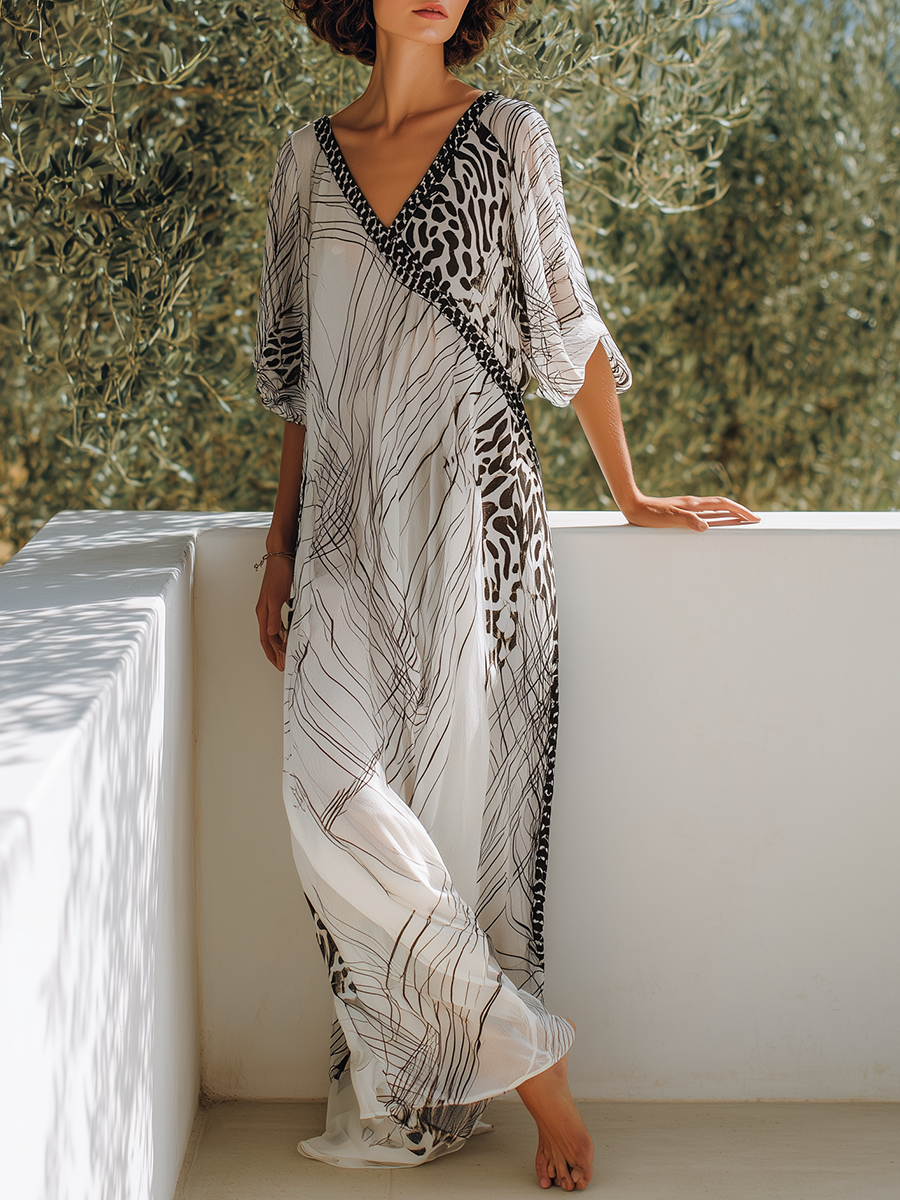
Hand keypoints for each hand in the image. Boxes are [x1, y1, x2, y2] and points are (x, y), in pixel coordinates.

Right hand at [255, 555, 293, 670]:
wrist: (281, 557)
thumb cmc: (279, 573)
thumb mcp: (277, 596)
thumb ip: (274, 616)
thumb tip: (272, 633)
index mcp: (263, 612)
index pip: (266, 639)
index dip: (272, 653)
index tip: (279, 665)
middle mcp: (265, 611)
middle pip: (268, 638)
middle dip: (274, 653)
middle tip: (281, 665)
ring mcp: (270, 607)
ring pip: (272, 631)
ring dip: (277, 644)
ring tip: (284, 655)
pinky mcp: (276, 602)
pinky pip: (277, 623)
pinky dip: (281, 633)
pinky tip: (287, 635)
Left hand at [621, 493, 759, 531]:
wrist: (632, 506)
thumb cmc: (649, 515)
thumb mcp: (669, 519)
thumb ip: (687, 521)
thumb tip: (706, 527)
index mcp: (693, 505)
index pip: (723, 505)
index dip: (740, 511)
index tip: (754, 517)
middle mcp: (693, 504)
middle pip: (722, 505)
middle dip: (739, 512)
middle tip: (753, 519)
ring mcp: (687, 507)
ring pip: (713, 509)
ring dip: (728, 514)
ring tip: (739, 521)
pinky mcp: (680, 511)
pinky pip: (703, 514)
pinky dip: (714, 517)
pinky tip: (712, 523)